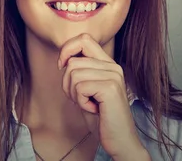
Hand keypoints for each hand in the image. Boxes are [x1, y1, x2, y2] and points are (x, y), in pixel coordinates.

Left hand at [57, 33, 146, 159]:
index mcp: (108, 63)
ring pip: (73, 73)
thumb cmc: (101, 118)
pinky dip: (80, 101)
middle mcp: (113, 66)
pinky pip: (79, 87)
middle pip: (73, 61)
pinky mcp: (110, 88)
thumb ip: (81, 72)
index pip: (84, 39)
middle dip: (66, 82)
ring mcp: (113, 76)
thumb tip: (63, 59)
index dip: (67, 49)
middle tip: (79, 98)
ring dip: (73, 93)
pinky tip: (93, 108)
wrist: (120, 141)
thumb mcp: (88, 90)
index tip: (61, 66)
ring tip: (87, 104)